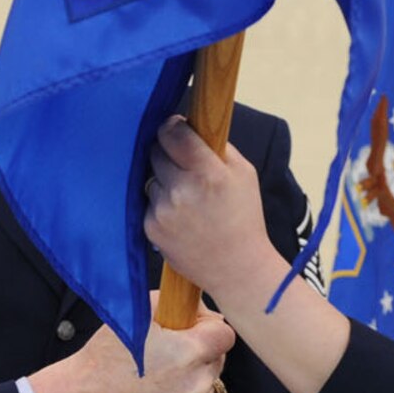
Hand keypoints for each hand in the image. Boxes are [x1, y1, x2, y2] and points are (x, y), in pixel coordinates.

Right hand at [28, 293, 233, 392]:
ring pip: (206, 385)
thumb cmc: (104, 359)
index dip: (208, 328)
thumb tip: (199, 310)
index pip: (225, 334)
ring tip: (158, 377)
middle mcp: (196, 384)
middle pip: (217, 360)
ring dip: (191, 379)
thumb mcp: (136, 313)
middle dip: (199, 353)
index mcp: (190, 352)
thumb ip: (174, 303)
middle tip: (168, 353)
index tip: (192, 330)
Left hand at [144, 116, 282, 304]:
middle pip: (156, 151)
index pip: (172, 132)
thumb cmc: (243, 217)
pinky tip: (180, 217)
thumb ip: (218, 145)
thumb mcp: (244, 173)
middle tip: (183, 166)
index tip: (174, 128)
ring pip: (151, 177)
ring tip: (187, 199)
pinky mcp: (151, 227)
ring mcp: (164, 210)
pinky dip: (160, 204)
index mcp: (209, 172)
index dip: (172, 126)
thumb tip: (190, 124)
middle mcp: (183, 190)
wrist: (237, 268)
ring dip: (164, 181)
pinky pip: (148, 202)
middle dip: (168, 153)